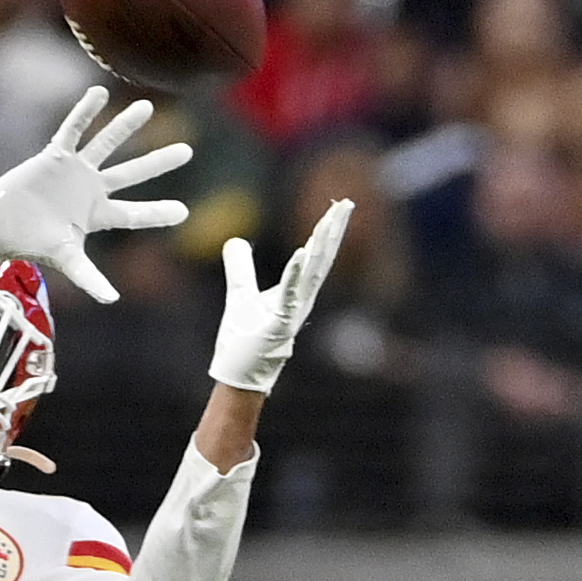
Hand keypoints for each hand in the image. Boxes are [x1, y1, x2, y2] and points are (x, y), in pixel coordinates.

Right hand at [0, 89, 192, 304]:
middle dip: (159, 163)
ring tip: (146, 106)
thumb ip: (89, 277)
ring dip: (126, 126)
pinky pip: (73, 129)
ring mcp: (76, 170)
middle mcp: (93, 189)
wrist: (0, 225)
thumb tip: (112, 300)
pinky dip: (85, 112)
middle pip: (132, 173)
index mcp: (99, 214)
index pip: (136, 214)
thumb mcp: (67, 259)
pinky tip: (99, 93)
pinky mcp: (55, 155)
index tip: (184, 212)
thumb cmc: (33, 243)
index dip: (158, 213)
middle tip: (188, 151)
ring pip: (106, 143)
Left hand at [211, 197, 352, 392]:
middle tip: (347, 204)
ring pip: (312, 273)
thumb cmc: (245, 340)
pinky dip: (295, 273)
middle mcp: (301, 300)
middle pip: (322, 259)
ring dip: (322, 246)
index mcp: (296, 292)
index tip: (340, 207)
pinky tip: (303, 252)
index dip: (327, 231)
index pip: (316, 255)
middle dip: (334, 231)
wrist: (240, 376)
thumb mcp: (240, 294)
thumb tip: (234, 240)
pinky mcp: (279, 325)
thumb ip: (239, 267)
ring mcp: (292, 312)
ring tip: (330, 220)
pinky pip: (289, 295)